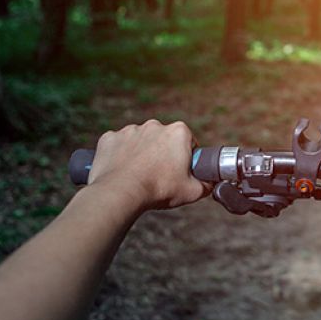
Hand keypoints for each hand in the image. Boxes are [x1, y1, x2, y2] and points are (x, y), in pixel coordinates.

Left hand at [88, 120, 209, 209]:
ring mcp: (130, 130)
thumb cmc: (159, 190)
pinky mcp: (109, 138)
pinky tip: (122, 171)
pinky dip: (120, 155)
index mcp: (179, 132)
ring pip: (140, 141)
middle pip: (164, 139)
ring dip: (141, 153)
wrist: (121, 193)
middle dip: (163, 153)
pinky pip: (118, 145)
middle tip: (161, 175)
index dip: (186, 157)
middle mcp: (154, 125)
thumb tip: (211, 183)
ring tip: (139, 175)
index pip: (188, 142)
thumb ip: (207, 184)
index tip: (181, 171)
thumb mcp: (193, 191)